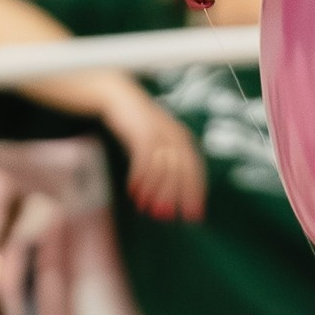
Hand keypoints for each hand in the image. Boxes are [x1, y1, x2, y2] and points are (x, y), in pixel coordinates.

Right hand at [101, 90, 205, 221]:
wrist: (119, 97)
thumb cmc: (137, 123)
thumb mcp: (157, 140)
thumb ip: (165, 160)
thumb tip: (168, 189)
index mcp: (183, 139)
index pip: (195, 170)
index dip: (195, 193)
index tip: (193, 215)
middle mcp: (175, 136)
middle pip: (180, 172)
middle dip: (175, 197)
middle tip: (168, 217)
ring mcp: (159, 133)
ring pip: (162, 168)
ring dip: (155, 191)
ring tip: (147, 209)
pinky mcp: (142, 132)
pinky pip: (144, 160)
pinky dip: (139, 178)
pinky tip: (133, 191)